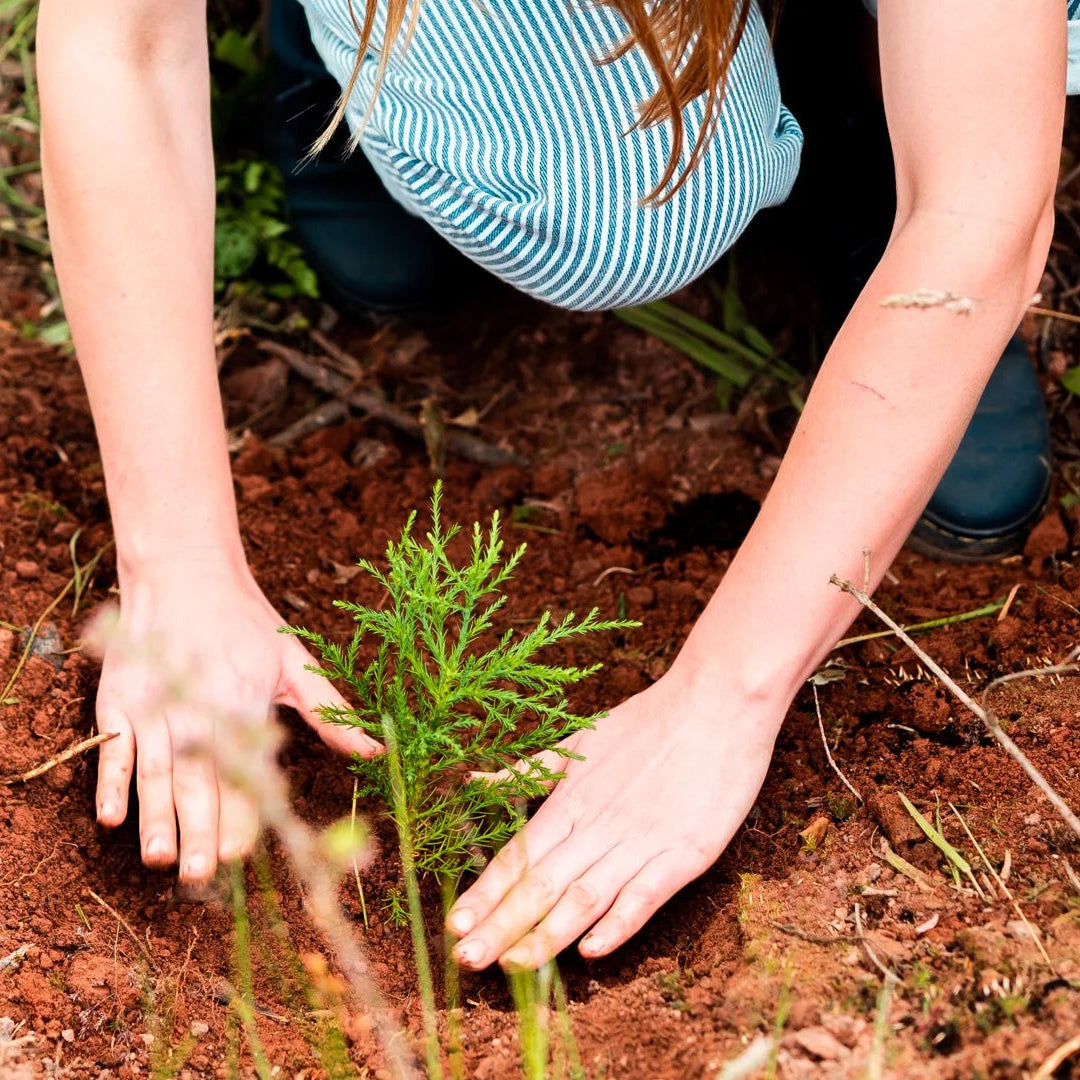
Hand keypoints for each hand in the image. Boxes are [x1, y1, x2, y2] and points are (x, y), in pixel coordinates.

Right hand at [92, 557, 378, 883]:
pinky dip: (109, 781)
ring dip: (156, 815)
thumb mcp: (296, 662)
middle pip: (198, 777)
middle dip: (199, 828)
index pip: (243, 768)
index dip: (240, 810)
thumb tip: (377, 750)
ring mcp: (152, 703)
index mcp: (242, 698)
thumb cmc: (246, 622)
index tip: (242, 852)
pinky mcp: (119, 699)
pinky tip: (110, 817)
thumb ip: (331, 712)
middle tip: (201, 875)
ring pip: (154, 770)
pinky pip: (113, 747)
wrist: (183, 571)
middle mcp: (195, 705)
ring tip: (161, 858)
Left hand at [445, 668, 783, 969]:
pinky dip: (618, 923)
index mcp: (571, 800)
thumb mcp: (579, 740)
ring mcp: (641, 841)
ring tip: (512, 967)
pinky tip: (592, 950)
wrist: (717, 702)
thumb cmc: (647, 721)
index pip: (518, 856)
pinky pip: (645, 895)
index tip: (454, 927)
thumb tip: (473, 779)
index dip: (485, 893)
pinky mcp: (684, 853)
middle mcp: (598, 825)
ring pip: (584, 897)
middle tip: (464, 961)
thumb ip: (529, 770)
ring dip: (546, 935)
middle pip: (541, 884)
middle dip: (500, 925)